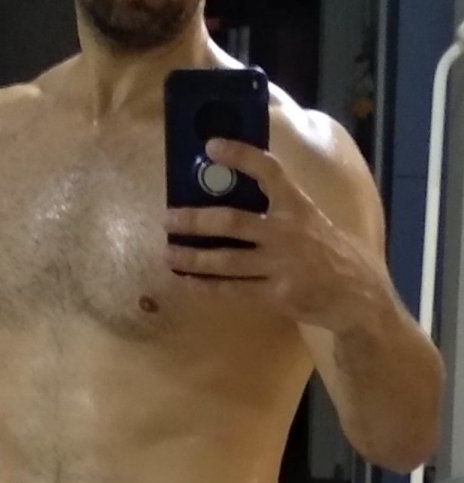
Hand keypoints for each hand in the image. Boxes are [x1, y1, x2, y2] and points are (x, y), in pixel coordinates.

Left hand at [166, 137, 379, 331]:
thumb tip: (236, 192)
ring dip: (193, 257)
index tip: (212, 145)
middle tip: (168, 218)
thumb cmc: (329, 252)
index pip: (268, 170)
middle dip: (195, 220)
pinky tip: (187, 281)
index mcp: (297, 205)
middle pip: (232, 221)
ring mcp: (280, 266)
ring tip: (169, 253)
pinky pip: (233, 291)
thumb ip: (280, 206)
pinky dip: (206, 287)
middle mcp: (286, 232)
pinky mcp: (275, 296)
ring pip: (226, 260)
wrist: (355, 294)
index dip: (240, 154)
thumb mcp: (311, 218)